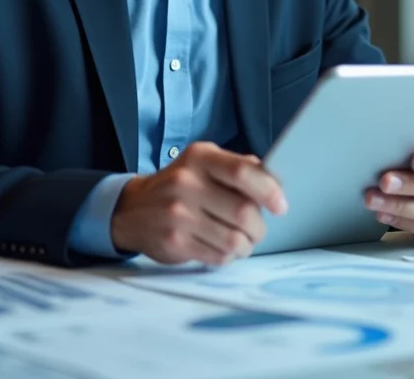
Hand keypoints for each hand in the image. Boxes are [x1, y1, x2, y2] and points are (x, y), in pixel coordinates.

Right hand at [111, 142, 287, 265]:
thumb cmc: (180, 185)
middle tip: (256, 230)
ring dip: (245, 245)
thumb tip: (276, 182)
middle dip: (259, 227)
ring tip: (240, 241)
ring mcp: (177, 213)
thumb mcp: (204, 163)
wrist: (132, 209)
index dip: (268, 191)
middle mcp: (186, 182)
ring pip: (234, 239)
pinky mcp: (174, 242)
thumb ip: (239, 167)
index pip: (242, 172)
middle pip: (243, 212)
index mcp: (200, 158)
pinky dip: (227, 256)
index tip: (280, 206)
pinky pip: (218, 256)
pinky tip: (220, 248)